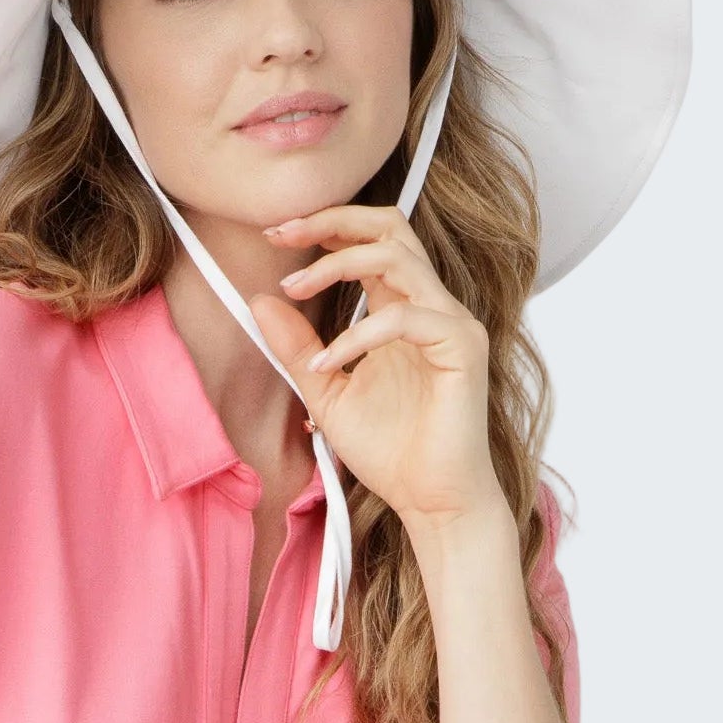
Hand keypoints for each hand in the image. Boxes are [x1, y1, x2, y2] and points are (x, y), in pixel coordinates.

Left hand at [250, 204, 504, 526]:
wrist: (431, 502)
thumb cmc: (391, 451)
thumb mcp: (325, 392)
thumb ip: (297, 348)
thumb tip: (259, 301)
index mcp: (398, 309)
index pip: (368, 240)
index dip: (323, 226)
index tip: (275, 234)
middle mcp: (429, 305)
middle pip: (389, 226)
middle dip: (331, 220)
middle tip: (281, 233)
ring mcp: (450, 322)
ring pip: (396, 257)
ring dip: (335, 266)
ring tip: (292, 291)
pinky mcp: (463, 347)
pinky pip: (405, 317)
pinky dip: (357, 335)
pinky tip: (326, 363)